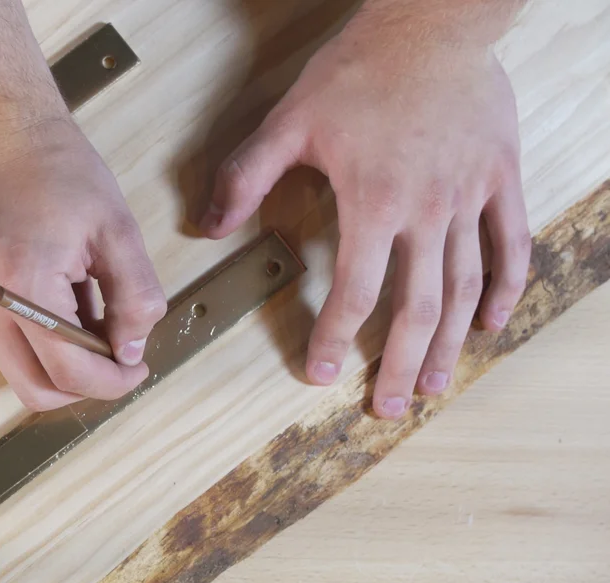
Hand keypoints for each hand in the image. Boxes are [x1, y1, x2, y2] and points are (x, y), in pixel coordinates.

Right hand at [0, 118, 166, 410]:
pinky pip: (11, 345)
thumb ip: (134, 294)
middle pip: (37, 391)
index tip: (139, 366)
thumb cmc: (54, 166)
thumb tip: (131, 349)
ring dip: (65, 366)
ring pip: (22, 373)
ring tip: (97, 318)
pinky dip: (46, 344)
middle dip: (86, 387)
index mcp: (24, 288)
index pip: (69, 373)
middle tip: (120, 358)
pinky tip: (72, 303)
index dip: (113, 382)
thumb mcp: (115, 226)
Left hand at [200, 2, 530, 417]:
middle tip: (388, 408)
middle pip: (417, 309)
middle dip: (400, 366)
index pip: (352, 292)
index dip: (335, 338)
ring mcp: (469, 197)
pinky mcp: (500, 177)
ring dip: (449, 344)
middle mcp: (426, 211)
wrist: (432, 19)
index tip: (321, 374)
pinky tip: (491, 323)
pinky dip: (505, 287)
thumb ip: (246, 177)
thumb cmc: (360, 68)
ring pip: (464, 288)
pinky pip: (510, 243)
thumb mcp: (289, 121)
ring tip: (437, 385)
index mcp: (372, 203)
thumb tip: (208, 225)